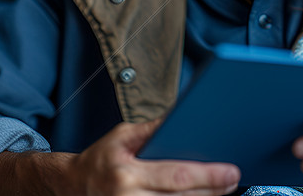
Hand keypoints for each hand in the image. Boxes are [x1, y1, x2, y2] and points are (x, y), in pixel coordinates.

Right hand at [0, 120, 240, 195]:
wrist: (70, 188)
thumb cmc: (100, 160)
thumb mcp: (122, 136)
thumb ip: (152, 129)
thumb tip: (181, 115)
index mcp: (127, 174)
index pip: (177, 176)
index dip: (208, 175)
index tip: (230, 172)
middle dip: (212, 191)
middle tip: (232, 181)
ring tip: (220, 192)